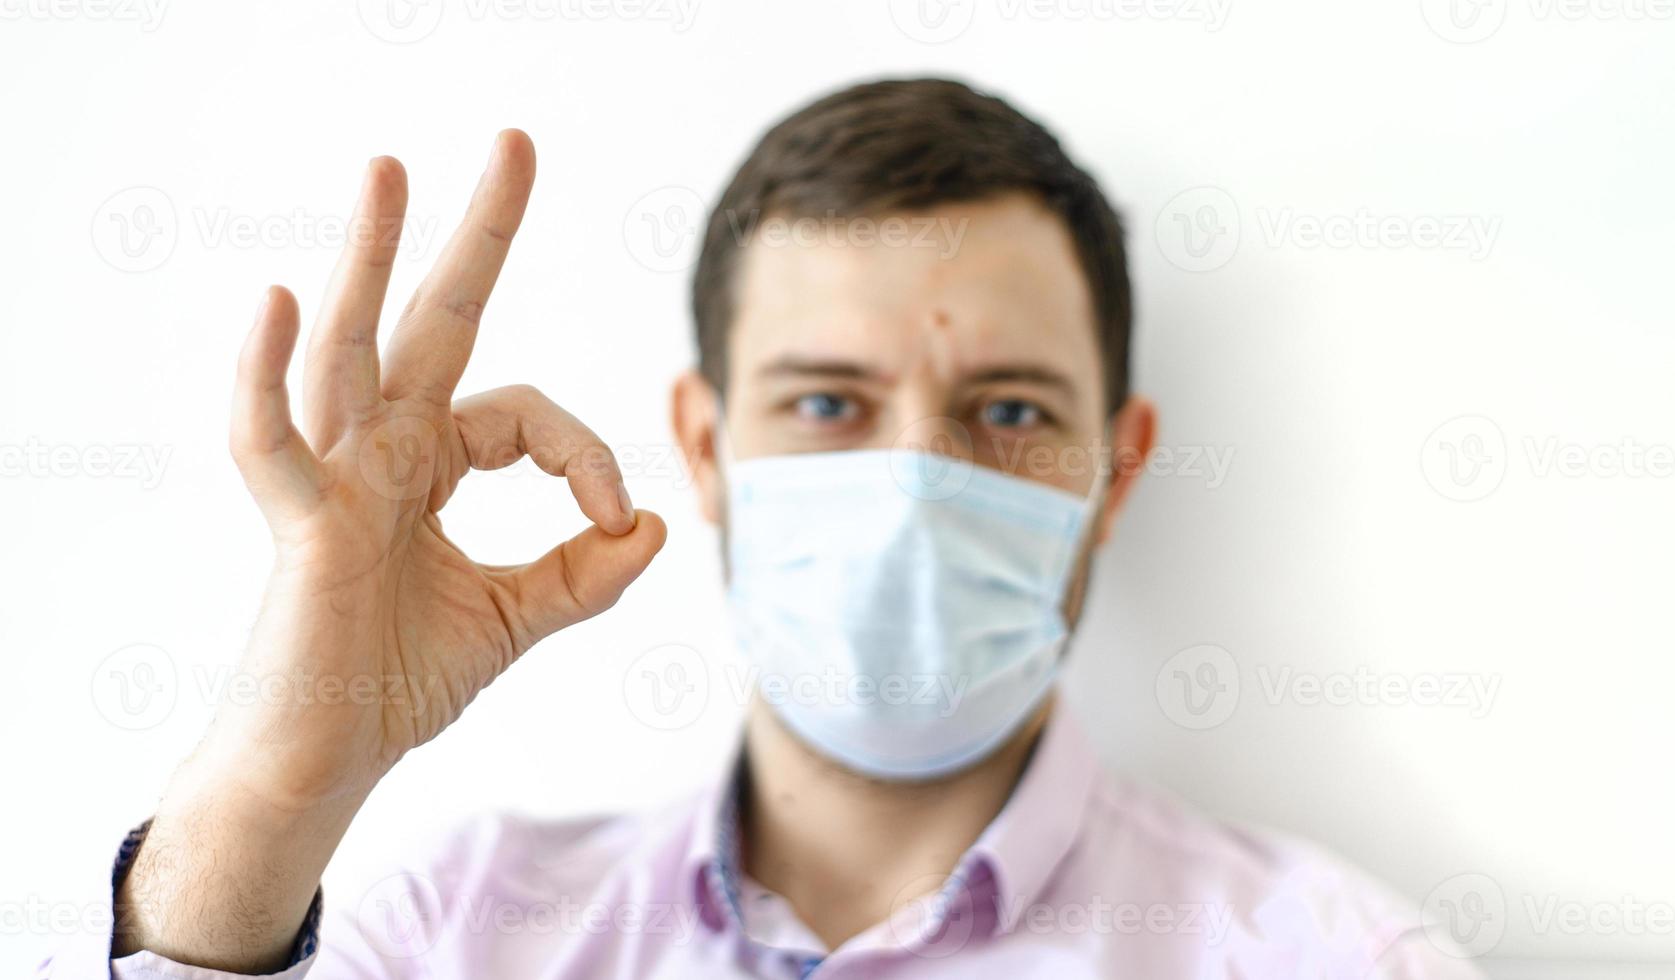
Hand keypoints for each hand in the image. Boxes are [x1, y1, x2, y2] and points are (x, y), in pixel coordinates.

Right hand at [115, 130, 665, 970]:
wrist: (330, 761)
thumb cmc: (398, 681)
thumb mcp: (516, 618)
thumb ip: (583, 575)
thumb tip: (655, 524)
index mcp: (430, 464)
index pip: (527, 417)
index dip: (585, 455)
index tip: (616, 522)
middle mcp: (381, 450)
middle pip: (433, 320)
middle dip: (476, 235)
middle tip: (517, 141)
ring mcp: (334, 476)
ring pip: (351, 348)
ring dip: (371, 257)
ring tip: (391, 169)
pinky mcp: (297, 523)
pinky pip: (269, 439)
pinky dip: (267, 376)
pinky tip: (280, 302)